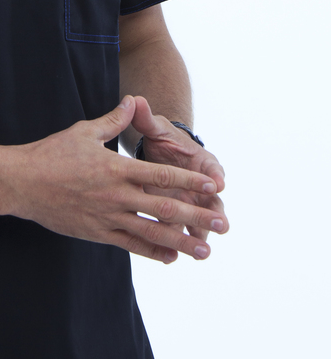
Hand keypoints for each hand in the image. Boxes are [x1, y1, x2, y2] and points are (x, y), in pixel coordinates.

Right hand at [6, 96, 227, 263]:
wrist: (21, 183)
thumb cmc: (51, 154)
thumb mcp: (83, 131)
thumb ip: (113, 120)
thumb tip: (132, 101)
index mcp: (116, 168)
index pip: (162, 175)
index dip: (191, 181)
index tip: (214, 187)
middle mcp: (116, 195)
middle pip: (164, 208)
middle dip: (197, 216)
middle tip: (223, 224)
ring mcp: (107, 217)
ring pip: (151, 232)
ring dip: (181, 241)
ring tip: (205, 250)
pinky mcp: (97, 233)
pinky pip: (130, 245)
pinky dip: (153, 251)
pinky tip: (172, 257)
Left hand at [130, 95, 227, 243]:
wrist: (161, 154)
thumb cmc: (161, 139)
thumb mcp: (155, 128)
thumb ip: (146, 118)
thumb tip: (136, 100)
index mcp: (200, 161)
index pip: (212, 167)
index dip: (215, 176)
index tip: (218, 183)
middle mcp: (202, 185)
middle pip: (213, 200)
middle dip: (216, 213)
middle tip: (223, 225)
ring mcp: (192, 203)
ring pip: (200, 221)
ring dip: (201, 235)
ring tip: (202, 251)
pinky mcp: (179, 216)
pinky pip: (181, 231)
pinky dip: (179, 243)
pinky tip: (174, 258)